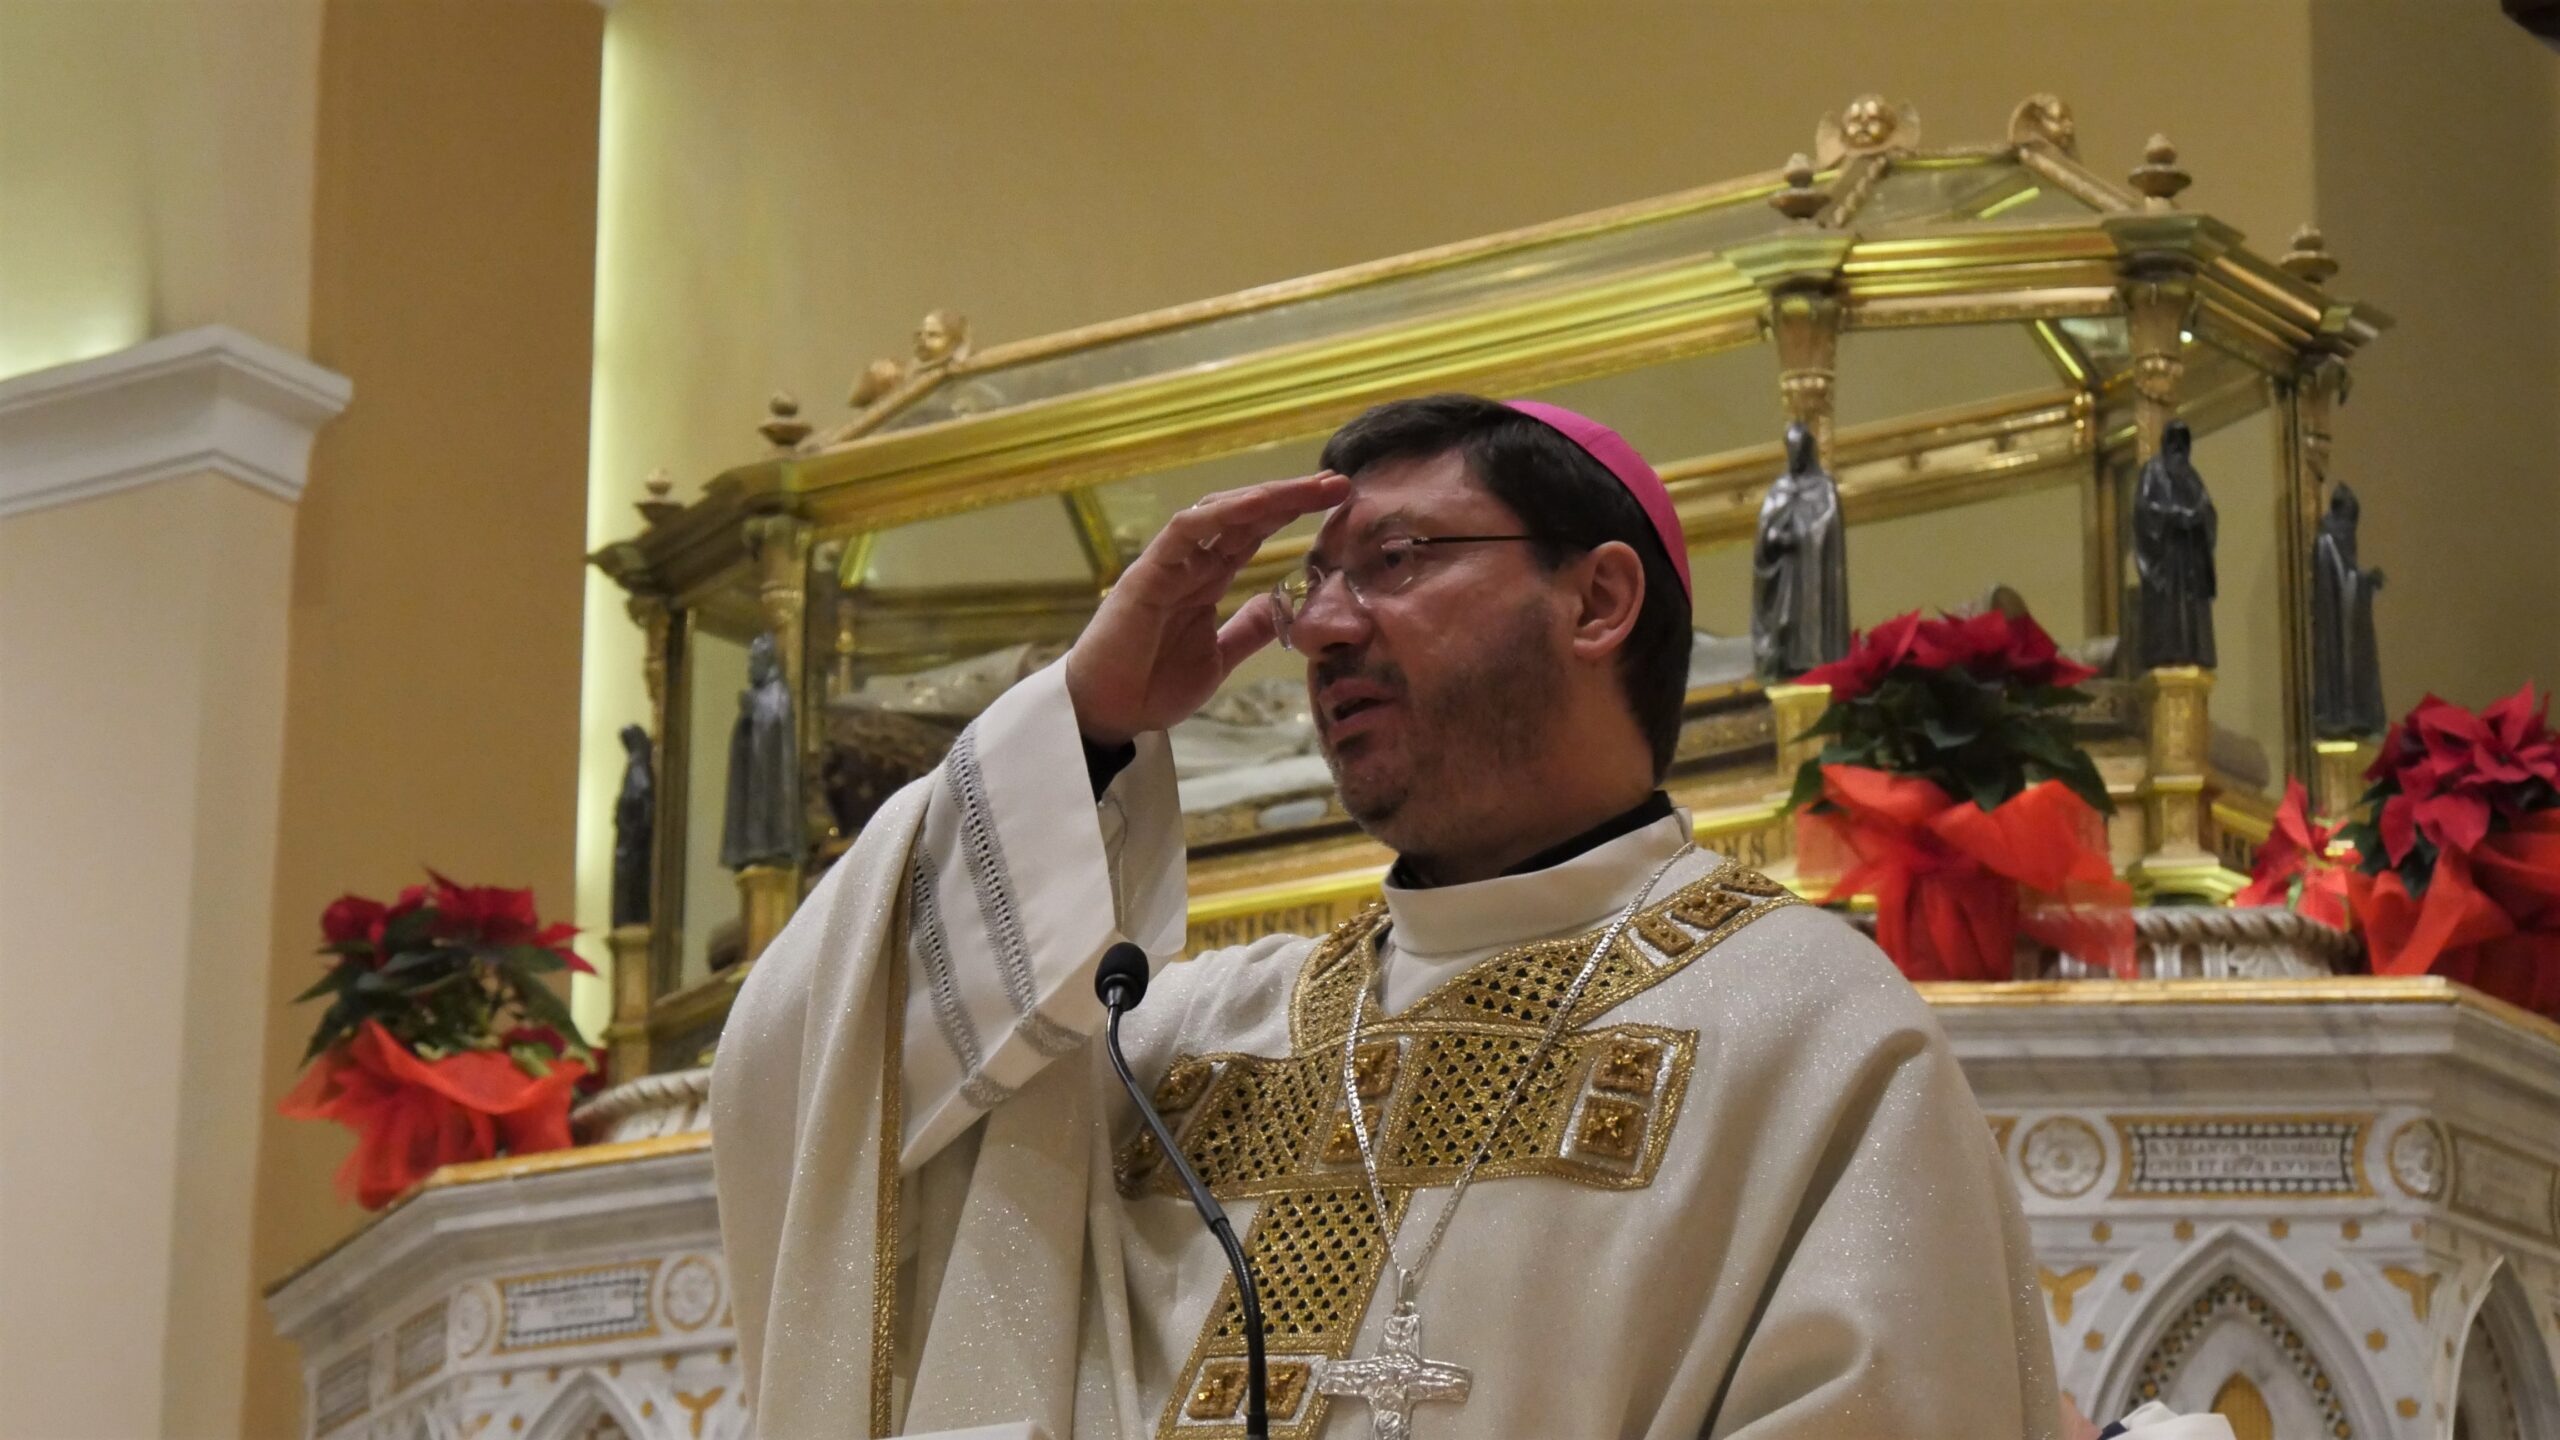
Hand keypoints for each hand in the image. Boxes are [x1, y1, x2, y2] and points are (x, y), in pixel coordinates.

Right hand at [1063, 471, 1348, 745]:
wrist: (1107, 715)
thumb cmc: (1153, 687)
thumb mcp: (1219, 658)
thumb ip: (1247, 630)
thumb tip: (1280, 607)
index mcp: (1206, 580)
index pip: (1253, 535)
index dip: (1292, 515)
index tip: (1338, 503)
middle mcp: (1190, 564)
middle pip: (1244, 517)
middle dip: (1290, 497)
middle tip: (1339, 484)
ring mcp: (1168, 565)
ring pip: (1219, 514)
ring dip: (1265, 497)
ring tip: (1310, 488)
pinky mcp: (1147, 575)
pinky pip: (1183, 533)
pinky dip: (1219, 515)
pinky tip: (1257, 504)